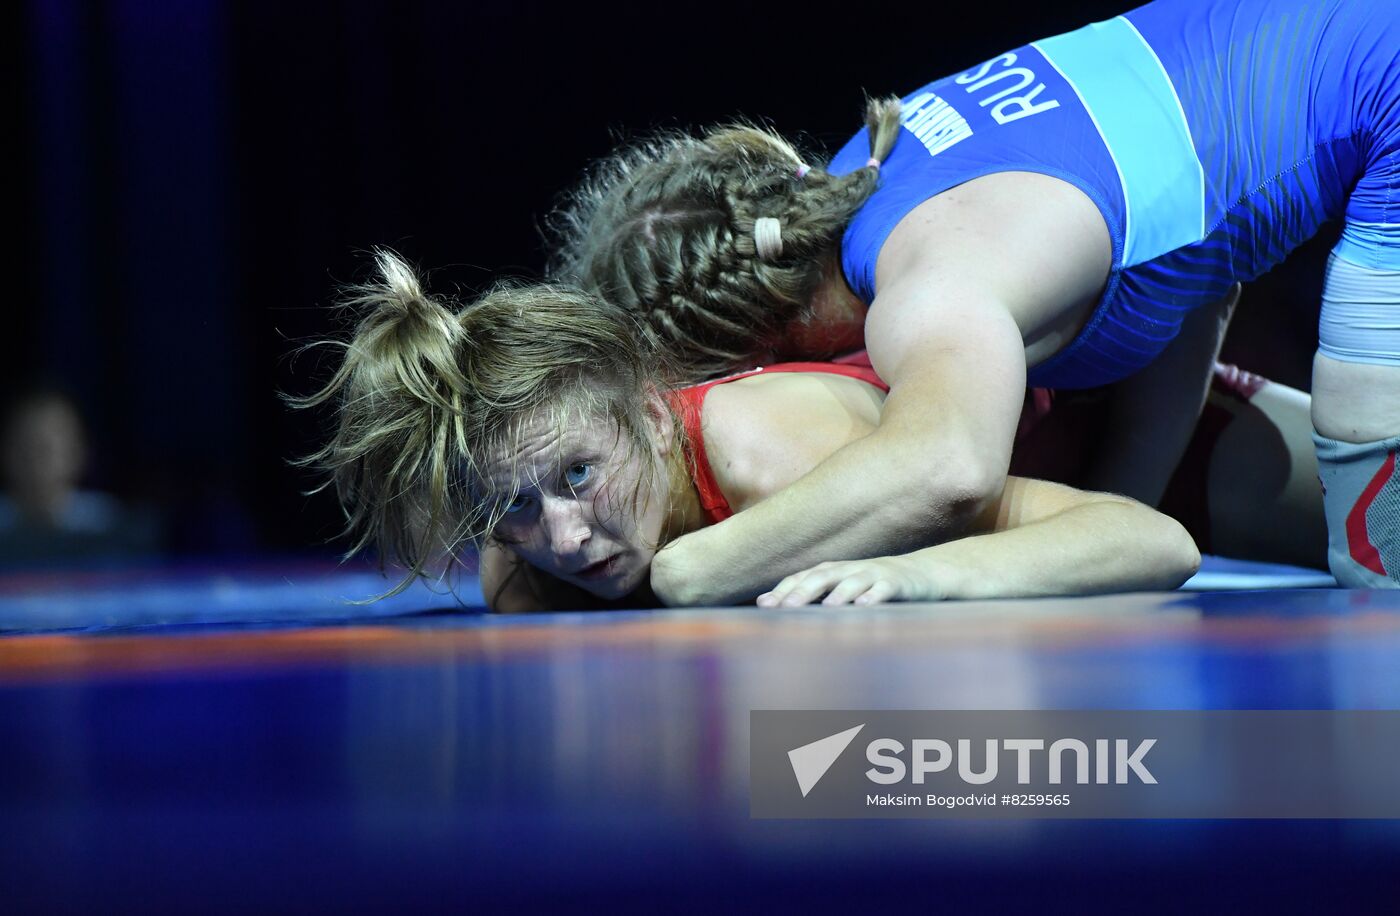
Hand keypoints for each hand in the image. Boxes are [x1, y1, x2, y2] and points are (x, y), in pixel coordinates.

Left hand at [756, 555, 947, 607]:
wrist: (919, 574)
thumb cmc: (870, 585)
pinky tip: (866, 605)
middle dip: (804, 591)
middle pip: (823, 577)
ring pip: (854, 581)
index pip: (802, 578)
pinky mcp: (897, 583)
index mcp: (832, 571)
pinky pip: (885, 588)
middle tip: (787, 607)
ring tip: (827, 607)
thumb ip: (808, 595)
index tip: (764, 606)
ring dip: (840, 593)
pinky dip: (875, 596)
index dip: (784, 590)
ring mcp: (874, 574)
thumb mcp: (839, 587)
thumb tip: (764, 603)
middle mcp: (849, 569)